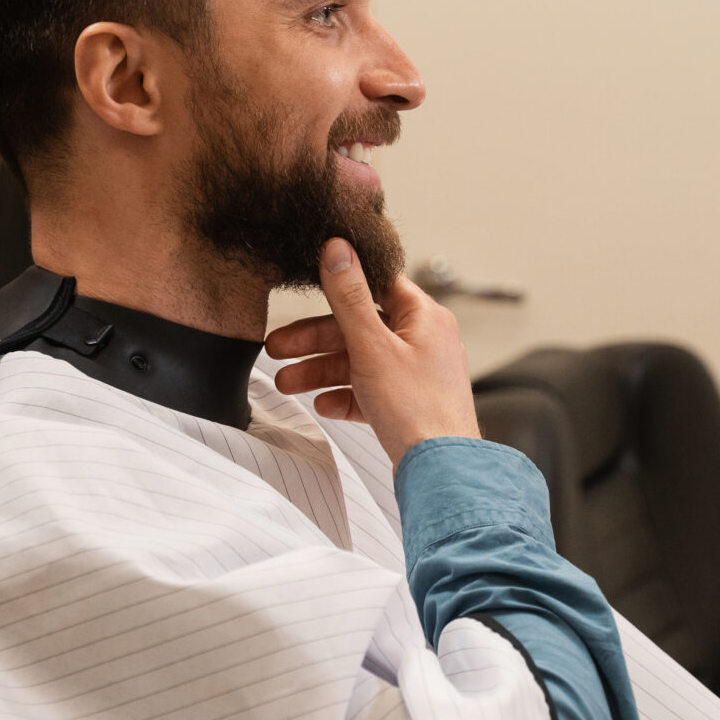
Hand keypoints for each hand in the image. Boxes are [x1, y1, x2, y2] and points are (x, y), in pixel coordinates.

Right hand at [265, 239, 479, 462]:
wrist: (441, 472)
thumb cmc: (418, 410)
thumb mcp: (372, 346)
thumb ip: (350, 297)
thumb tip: (338, 248)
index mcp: (424, 318)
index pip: (378, 285)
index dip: (341, 284)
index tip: (309, 284)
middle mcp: (424, 342)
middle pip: (359, 329)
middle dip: (314, 341)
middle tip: (278, 347)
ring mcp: (417, 375)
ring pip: (360, 363)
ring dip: (321, 371)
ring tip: (286, 384)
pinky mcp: (410, 405)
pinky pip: (370, 392)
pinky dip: (344, 396)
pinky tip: (324, 406)